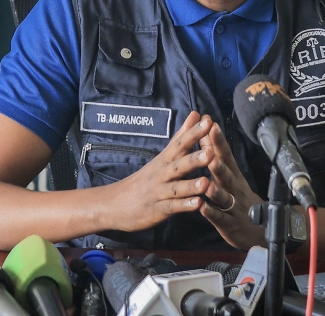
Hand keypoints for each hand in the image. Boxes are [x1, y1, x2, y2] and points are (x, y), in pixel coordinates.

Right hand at [105, 111, 213, 231]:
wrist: (114, 203)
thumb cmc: (144, 179)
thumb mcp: (162, 156)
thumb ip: (181, 137)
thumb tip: (196, 114)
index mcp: (165, 160)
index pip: (180, 143)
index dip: (194, 133)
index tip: (208, 120)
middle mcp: (162, 174)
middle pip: (179, 165)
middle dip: (195, 158)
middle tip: (211, 151)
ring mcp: (159, 192)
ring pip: (176, 188)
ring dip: (191, 185)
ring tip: (206, 182)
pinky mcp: (158, 210)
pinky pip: (172, 208)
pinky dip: (184, 206)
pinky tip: (197, 205)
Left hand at [198, 122, 265, 249]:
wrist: (260, 229)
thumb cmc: (240, 198)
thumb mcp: (231, 176)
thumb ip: (218, 155)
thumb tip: (207, 131)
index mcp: (234, 175)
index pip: (226, 155)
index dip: (219, 141)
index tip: (211, 125)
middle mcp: (235, 188)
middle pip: (227, 174)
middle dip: (218, 163)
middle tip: (209, 152)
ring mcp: (234, 206)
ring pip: (224, 197)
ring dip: (215, 190)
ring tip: (206, 182)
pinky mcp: (229, 224)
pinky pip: (220, 218)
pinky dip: (211, 213)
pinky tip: (202, 207)